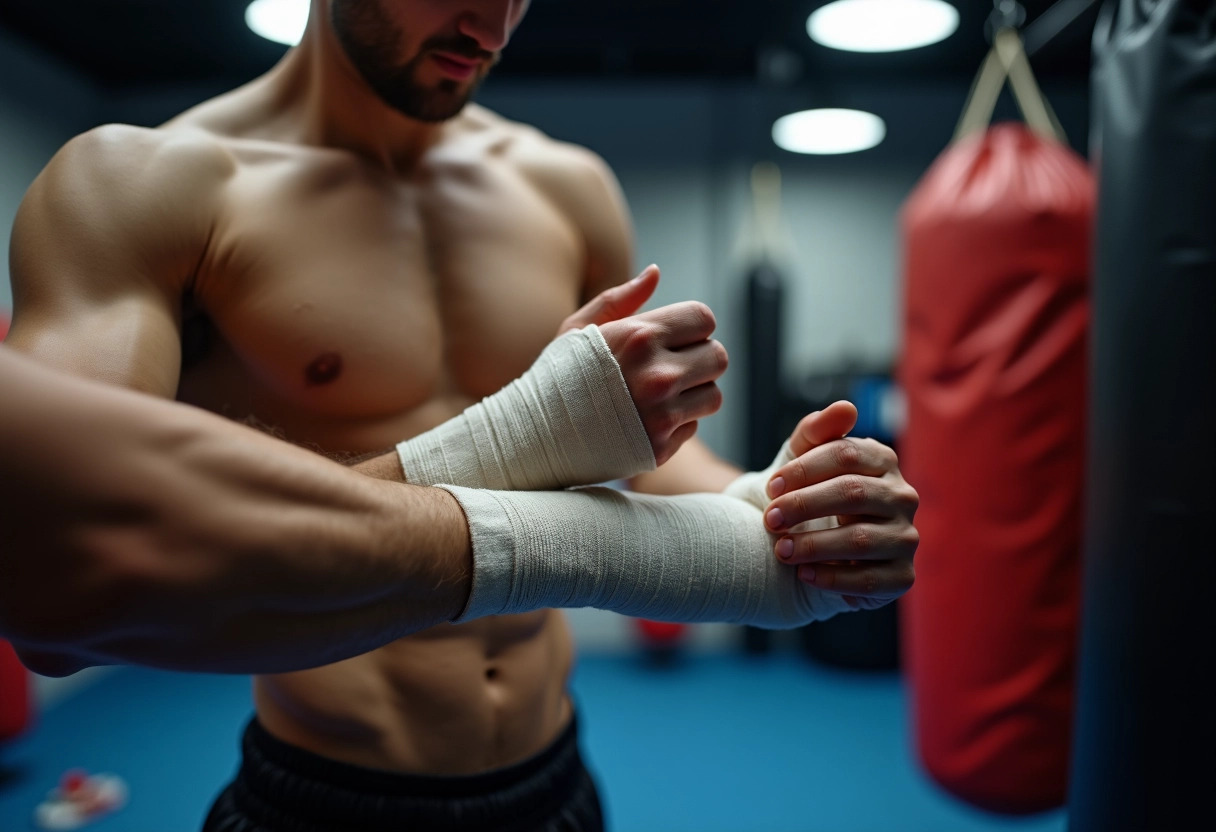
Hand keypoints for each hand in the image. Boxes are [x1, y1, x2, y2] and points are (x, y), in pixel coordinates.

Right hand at [558, 265, 726, 465]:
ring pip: (712, 395)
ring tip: (662, 395)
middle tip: (672, 367)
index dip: (692, 327)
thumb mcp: (578, 329)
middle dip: (699, 359)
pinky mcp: (661, 446)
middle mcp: (657, 375)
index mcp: (639, 337)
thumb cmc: (557, 376)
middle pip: (718, 357)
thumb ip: (620, 299)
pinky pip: (693, 427)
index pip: (704, 319)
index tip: (674, 338)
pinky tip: (647, 419)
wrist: (534, 436)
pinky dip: (677, 423)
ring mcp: (660, 414)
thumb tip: (655, 272)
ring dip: (694, 394)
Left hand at [762, 401, 918, 609]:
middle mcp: (902, 497)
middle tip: (769, 519)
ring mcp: (906, 537)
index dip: (804, 469)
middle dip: (804, 506)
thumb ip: (815, 432)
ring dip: (814, 545)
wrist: (808, 548)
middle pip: (853, 493)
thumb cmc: (806, 496)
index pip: (846, 454)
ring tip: (781, 550)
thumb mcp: (800, 461)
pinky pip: (870, 579)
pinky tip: (804, 575)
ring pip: (860, 539)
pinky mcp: (902, 576)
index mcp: (882, 461)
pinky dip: (832, 579)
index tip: (770, 486)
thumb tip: (845, 408)